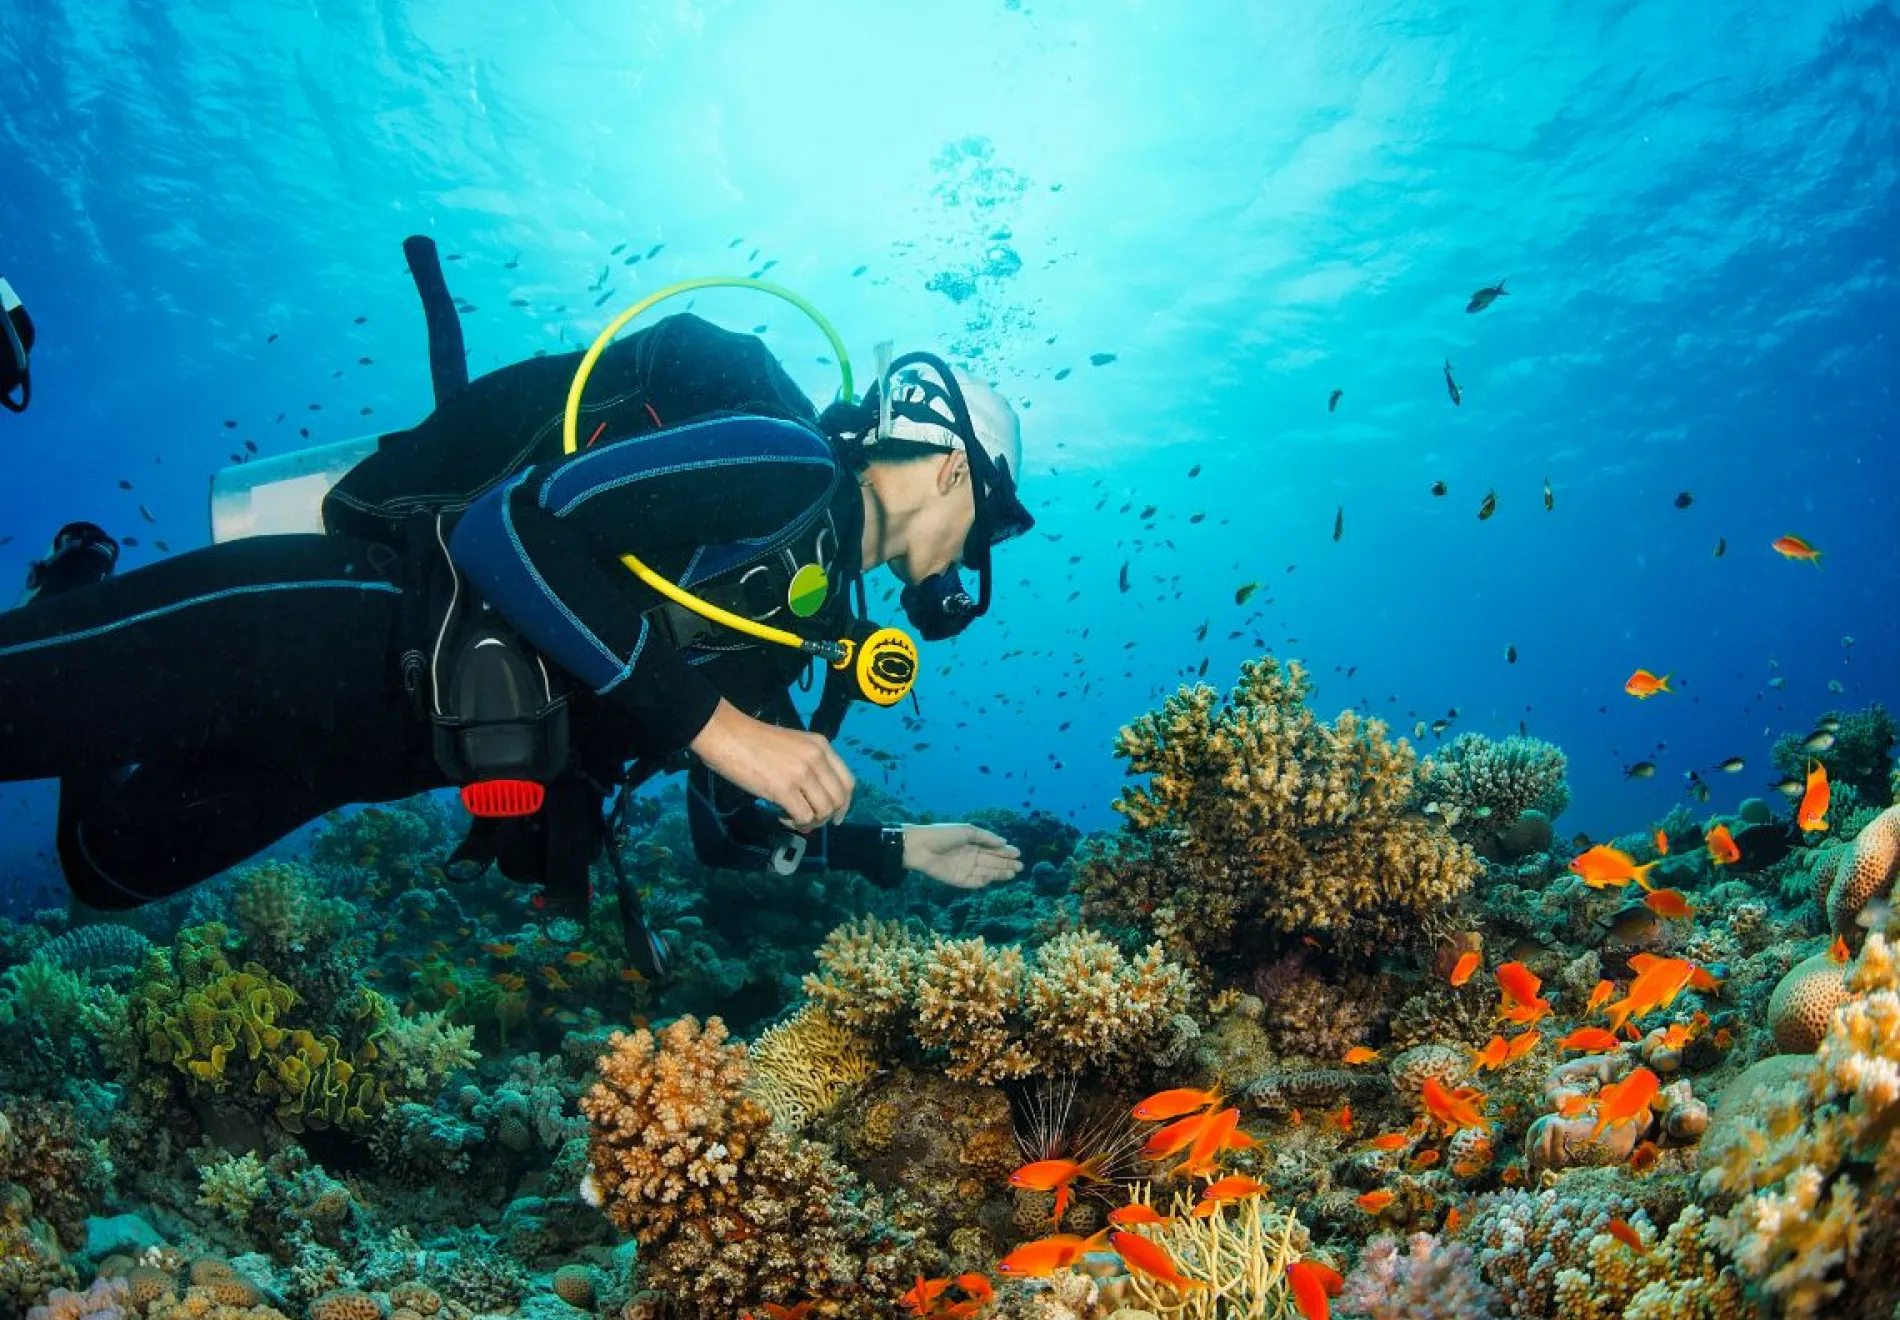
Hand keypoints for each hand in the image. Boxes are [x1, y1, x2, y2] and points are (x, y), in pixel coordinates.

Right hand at [689, 700, 854, 831]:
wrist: (727, 735)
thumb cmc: (754, 740)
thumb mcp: (793, 745)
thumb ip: (809, 768)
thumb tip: (813, 804)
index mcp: (821, 745)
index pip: (847, 781)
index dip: (844, 804)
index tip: (835, 816)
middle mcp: (817, 758)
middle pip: (838, 799)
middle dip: (826, 817)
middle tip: (808, 821)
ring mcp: (802, 773)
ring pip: (823, 811)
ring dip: (811, 822)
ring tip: (792, 818)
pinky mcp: (784, 789)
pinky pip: (803, 817)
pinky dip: (795, 823)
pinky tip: (781, 815)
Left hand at [901, 824, 1022, 890]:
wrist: (919, 847)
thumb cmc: (942, 834)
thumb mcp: (966, 831)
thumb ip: (985, 837)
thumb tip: (1004, 842)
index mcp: (972, 843)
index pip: (992, 849)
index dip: (1005, 851)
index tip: (1018, 853)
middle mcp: (970, 856)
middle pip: (992, 862)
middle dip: (1006, 864)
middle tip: (1020, 867)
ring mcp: (964, 869)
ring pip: (986, 872)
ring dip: (999, 873)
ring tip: (1013, 874)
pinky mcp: (957, 880)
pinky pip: (973, 882)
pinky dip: (983, 881)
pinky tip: (993, 879)